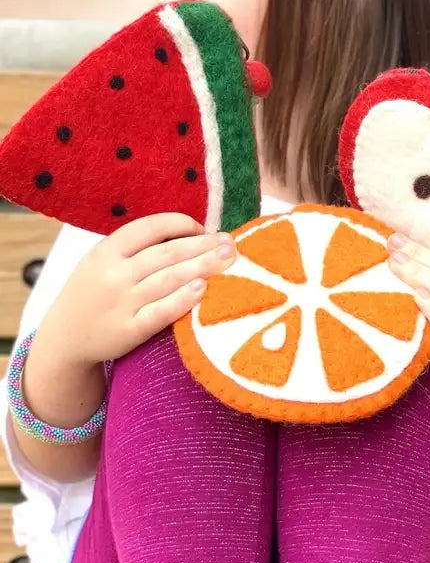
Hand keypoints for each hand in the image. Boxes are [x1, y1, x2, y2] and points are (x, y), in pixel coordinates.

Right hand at [38, 213, 235, 367]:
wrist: (65, 338)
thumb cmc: (94, 294)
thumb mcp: (102, 262)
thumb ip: (135, 249)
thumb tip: (188, 234)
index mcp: (107, 251)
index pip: (149, 228)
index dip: (180, 225)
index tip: (203, 228)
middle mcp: (114, 274)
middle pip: (166, 254)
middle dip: (202, 246)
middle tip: (230, 242)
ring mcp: (121, 303)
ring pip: (168, 279)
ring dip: (202, 267)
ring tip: (228, 260)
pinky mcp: (129, 330)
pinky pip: (160, 312)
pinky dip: (182, 299)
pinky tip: (203, 289)